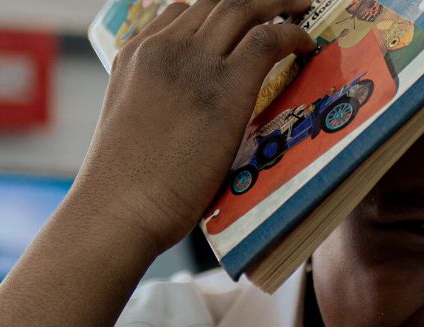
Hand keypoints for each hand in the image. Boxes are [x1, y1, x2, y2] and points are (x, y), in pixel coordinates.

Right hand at [0, 0, 315, 326]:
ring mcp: (193, 62)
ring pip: (241, 7)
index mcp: (133, 56)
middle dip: (251, 1)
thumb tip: (187, 126)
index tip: (239, 22)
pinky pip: (268, 38)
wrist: (118, 209)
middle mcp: (162, 48)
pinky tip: (305, 44)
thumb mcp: (132, 129)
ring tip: (301, 8)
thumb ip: (158, 109)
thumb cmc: (123, 190)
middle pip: (214, 2)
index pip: (178, 11)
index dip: (213, 12)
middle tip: (281, 5)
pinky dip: (292, 33)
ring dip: (277, 3)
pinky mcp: (226, 85)